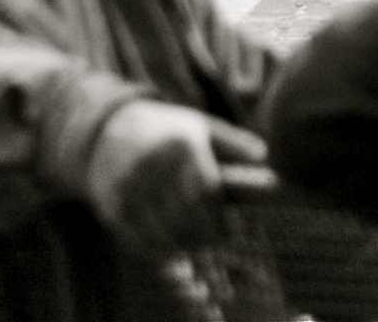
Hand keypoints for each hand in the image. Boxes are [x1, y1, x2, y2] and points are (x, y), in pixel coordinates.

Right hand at [82, 100, 266, 255]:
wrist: (110, 131)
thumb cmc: (170, 132)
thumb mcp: (201, 127)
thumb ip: (235, 143)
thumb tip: (267, 157)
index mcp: (180, 145)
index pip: (206, 192)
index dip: (221, 217)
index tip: (233, 230)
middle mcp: (151, 166)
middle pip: (186, 216)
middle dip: (207, 235)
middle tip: (219, 241)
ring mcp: (128, 188)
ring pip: (163, 231)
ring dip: (186, 245)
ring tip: (200, 246)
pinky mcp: (112, 206)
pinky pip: (140, 238)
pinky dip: (160, 249)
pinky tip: (175, 249)